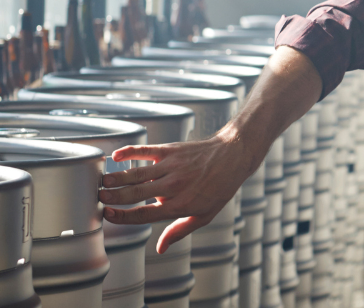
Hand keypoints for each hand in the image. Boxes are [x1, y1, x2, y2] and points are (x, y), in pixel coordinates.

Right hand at [100, 130, 256, 252]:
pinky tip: (116, 156)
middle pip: (135, 194)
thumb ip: (179, 231)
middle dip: (113, 196)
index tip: (106, 214)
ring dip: (116, 177)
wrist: (232, 156)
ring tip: (101, 181)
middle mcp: (173, 186)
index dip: (122, 216)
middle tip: (97, 197)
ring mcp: (171, 166)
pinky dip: (129, 152)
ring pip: (137, 173)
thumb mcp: (204, 215)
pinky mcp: (170, 150)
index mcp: (179, 205)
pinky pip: (145, 150)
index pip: (144, 214)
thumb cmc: (219, 187)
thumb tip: (159, 248)